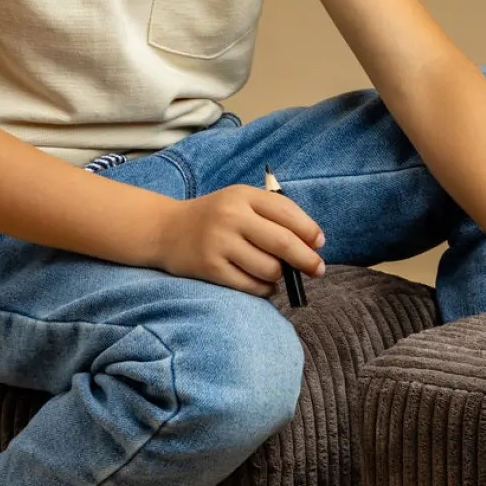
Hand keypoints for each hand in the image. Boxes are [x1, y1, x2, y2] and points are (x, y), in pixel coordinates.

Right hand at [155, 184, 326, 296]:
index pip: (287, 212)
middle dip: (306, 260)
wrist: (165, 230)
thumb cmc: (214, 217)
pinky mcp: (211, 268)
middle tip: (318, 270)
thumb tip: (312, 243)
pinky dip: (264, 289)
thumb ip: (272, 214)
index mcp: (242, 195)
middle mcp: (231, 216)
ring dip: (279, 276)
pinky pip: (251, 286)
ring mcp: (219, 243)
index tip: (319, 244)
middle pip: (283, 242)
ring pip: (269, 268)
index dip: (309, 230)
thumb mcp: (239, 201)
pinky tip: (262, 284)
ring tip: (274, 273)